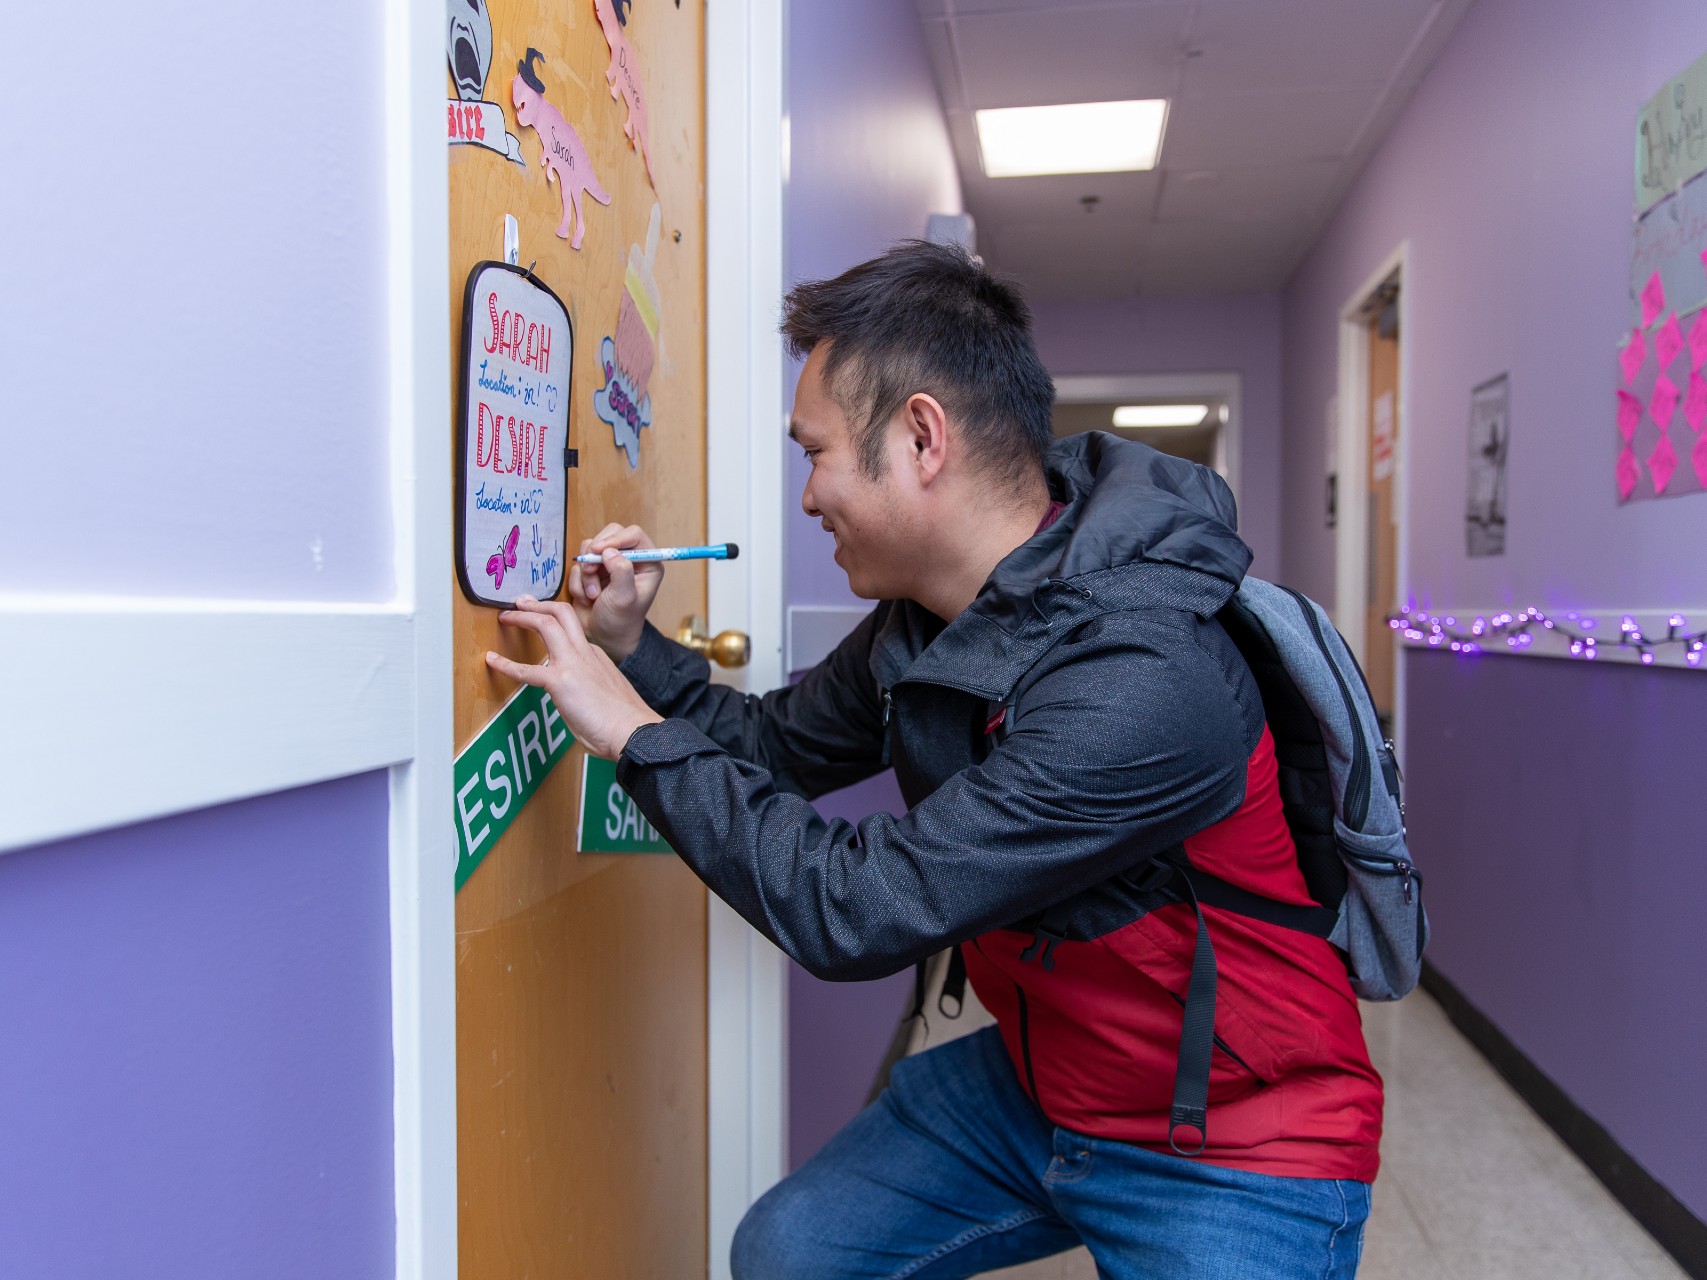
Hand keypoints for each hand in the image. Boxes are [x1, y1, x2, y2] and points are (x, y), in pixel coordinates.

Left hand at [487, 596, 663, 759]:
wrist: (635, 731)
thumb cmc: (625, 723)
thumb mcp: (608, 694)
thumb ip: (590, 690)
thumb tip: (578, 703)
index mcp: (597, 656)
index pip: (573, 632)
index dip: (555, 626)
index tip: (543, 624)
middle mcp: (586, 653)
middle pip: (561, 613)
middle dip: (538, 604)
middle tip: (520, 602)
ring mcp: (573, 663)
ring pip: (546, 624)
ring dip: (523, 617)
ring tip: (505, 616)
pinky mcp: (560, 681)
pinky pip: (526, 670)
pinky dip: (506, 664)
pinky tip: (492, 660)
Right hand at [568, 523, 664, 662]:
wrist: (602, 638)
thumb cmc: (620, 621)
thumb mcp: (624, 598)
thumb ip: (621, 571)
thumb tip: (609, 551)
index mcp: (647, 562)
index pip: (633, 534)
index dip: (616, 538)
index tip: (600, 551)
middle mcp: (629, 558)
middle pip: (610, 534)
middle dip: (596, 553)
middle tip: (590, 571)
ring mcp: (609, 563)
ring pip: (590, 548)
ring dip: (587, 572)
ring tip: (593, 594)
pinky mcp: (592, 569)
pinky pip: (579, 563)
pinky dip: (579, 580)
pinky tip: (587, 598)